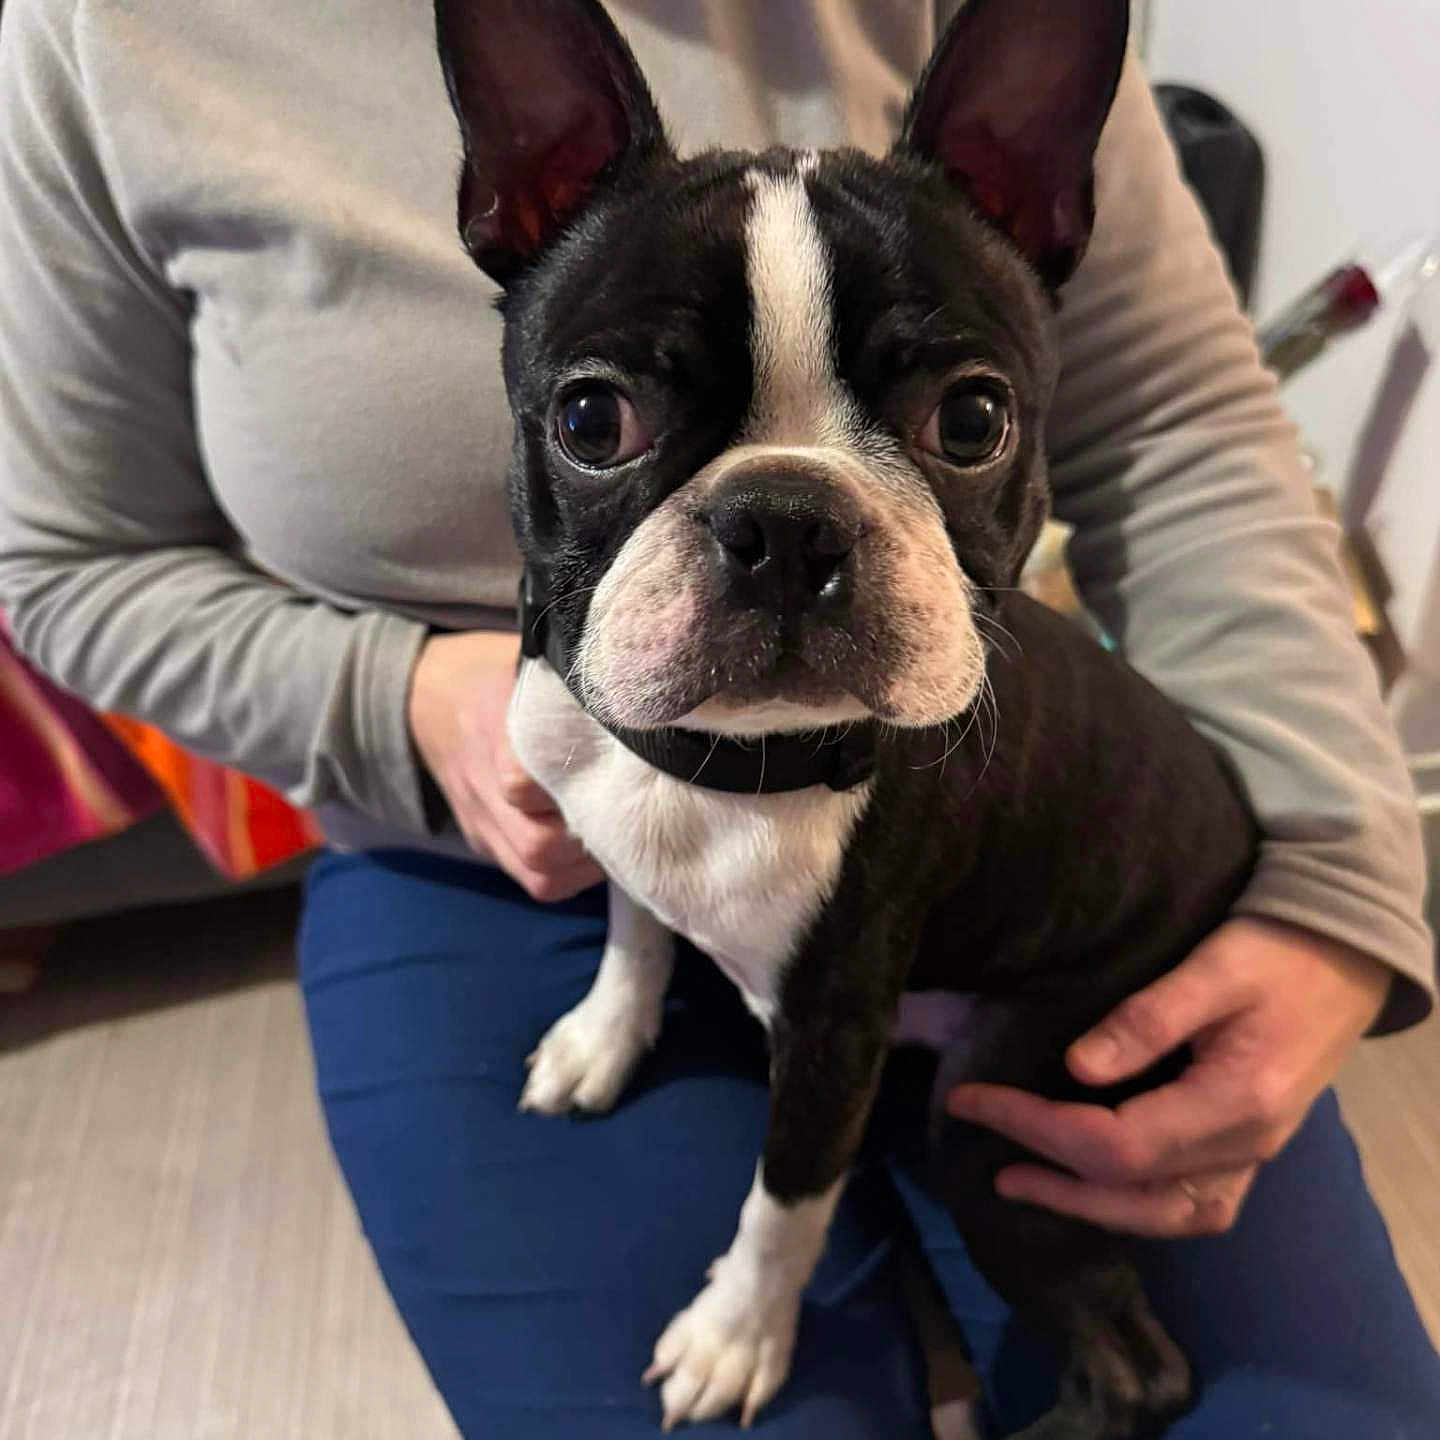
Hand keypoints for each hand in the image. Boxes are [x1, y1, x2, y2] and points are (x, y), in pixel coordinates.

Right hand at [408, 629, 604, 901]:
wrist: (429, 697)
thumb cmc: (498, 672)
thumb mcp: (534, 659)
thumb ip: (579, 683)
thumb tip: (643, 689)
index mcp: (493, 728)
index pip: (529, 784)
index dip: (582, 787)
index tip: (624, 774)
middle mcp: (483, 786)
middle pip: (539, 845)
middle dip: (594, 836)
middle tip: (631, 811)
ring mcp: (481, 822)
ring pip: (537, 874)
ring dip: (586, 864)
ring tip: (617, 831)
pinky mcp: (485, 842)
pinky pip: (531, 881)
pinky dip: (570, 874)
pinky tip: (593, 847)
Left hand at [945, 917, 1389, 1236]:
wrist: (1346, 954)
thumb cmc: (1277, 951)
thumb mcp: (1213, 968)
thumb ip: (1148, 1019)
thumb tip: (1075, 1068)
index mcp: (1234, 1102)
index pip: (1114, 1145)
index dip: (1035, 1128)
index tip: (972, 1099)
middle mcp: (1246, 1146)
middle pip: (1134, 1193)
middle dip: (1051, 1179)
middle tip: (985, 1156)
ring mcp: (1253, 1154)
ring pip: (1165, 1215)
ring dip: (1091, 1207)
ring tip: (1026, 1183)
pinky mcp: (1250, 1146)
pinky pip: (1190, 1204)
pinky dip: (1134, 1206)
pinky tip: (1092, 1185)